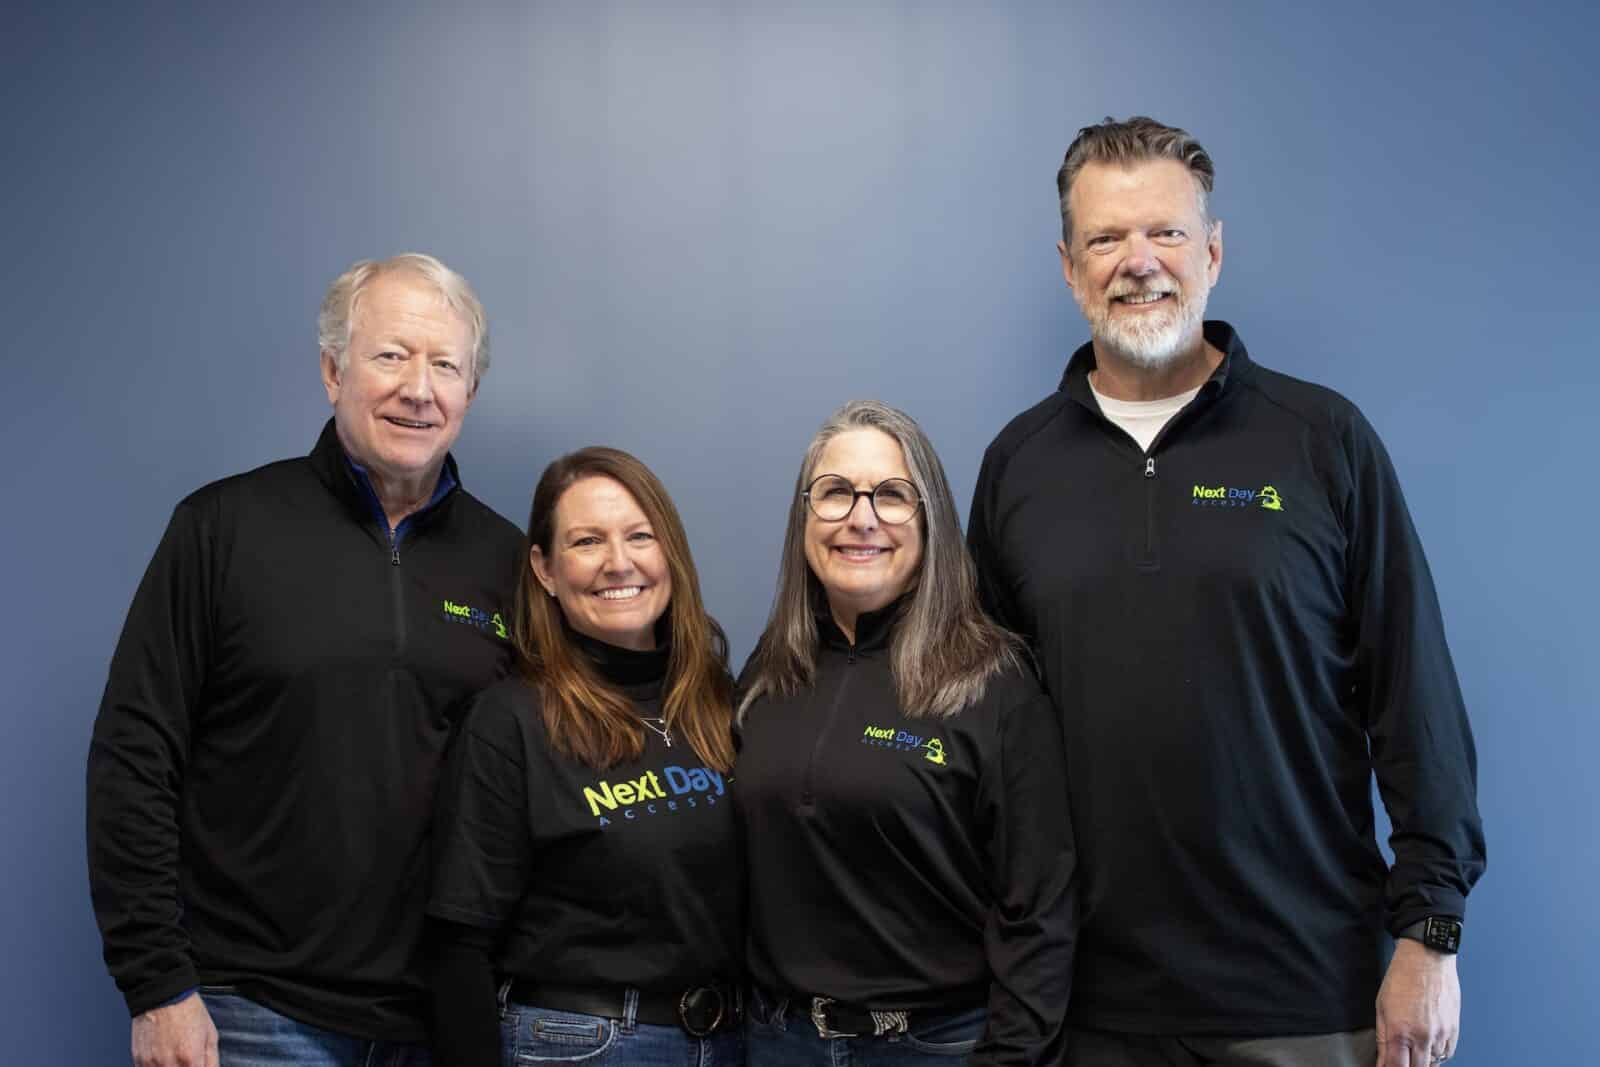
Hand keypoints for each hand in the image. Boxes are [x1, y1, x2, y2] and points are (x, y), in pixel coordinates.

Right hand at [131, 993, 218, 1066]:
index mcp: (190, 1058)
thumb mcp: (210, 1035)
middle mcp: (169, 1063)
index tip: (197, 1065)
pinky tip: (163, 1058)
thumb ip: (212, 1061)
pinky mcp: (138, 1060)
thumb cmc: (188, 1011)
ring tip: (174, 1057)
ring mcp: (151, 1063)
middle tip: (187, 1062)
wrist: (164, 995)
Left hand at [1376, 938, 1459, 1065]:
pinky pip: (1447, 1054)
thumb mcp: (1382, 1007)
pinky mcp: (1454, 1030)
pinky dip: (1437, 1055)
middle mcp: (1423, 1036)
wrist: (1427, 958)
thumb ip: (1383, 1038)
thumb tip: (1382, 1060)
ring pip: (1433, 1063)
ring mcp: (1441, 1034)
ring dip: (1422, 1062)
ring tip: (1413, 1051)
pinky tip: (1428, 1048)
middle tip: (1401, 1059)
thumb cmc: (1402, 978)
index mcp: (1401, 1031)